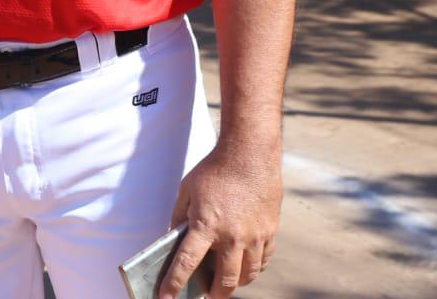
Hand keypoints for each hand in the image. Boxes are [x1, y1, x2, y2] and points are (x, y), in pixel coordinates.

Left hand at [160, 142, 281, 297]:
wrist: (250, 152)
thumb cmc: (215, 169)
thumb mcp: (187, 190)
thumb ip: (179, 216)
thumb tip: (174, 237)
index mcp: (206, 225)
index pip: (187, 263)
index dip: (174, 284)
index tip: (166, 298)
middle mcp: (232, 236)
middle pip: (224, 281)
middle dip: (214, 294)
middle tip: (207, 295)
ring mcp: (254, 236)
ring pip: (247, 275)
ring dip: (235, 283)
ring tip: (227, 282)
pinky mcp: (270, 231)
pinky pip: (264, 260)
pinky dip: (254, 267)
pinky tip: (246, 265)